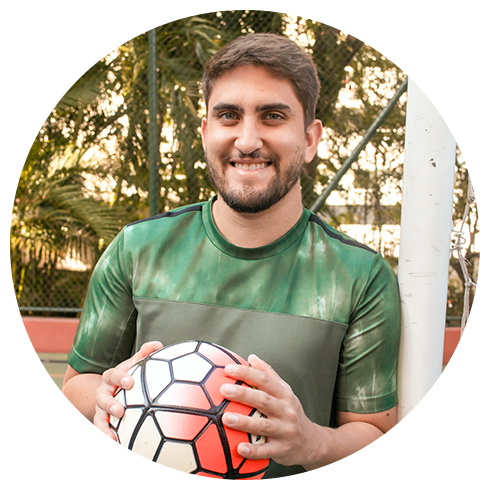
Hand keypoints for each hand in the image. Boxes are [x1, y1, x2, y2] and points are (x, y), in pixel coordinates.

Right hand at [93, 341, 162, 460]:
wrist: (112, 389)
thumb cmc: (130, 375)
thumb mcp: (135, 363)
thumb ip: (145, 354)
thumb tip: (158, 344)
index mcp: (111, 377)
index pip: (113, 375)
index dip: (120, 377)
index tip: (130, 382)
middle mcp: (103, 394)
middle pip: (102, 399)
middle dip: (109, 405)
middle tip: (120, 411)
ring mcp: (100, 411)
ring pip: (98, 421)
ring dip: (104, 430)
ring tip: (112, 440)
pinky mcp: (102, 425)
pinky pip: (102, 436)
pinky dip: (104, 446)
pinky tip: (109, 456)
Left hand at [220, 354, 323, 466]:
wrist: (311, 441)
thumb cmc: (290, 412)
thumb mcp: (284, 391)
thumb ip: (268, 374)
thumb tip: (251, 357)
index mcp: (284, 394)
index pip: (265, 380)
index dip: (247, 373)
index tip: (229, 368)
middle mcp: (286, 411)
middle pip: (263, 400)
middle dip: (243, 394)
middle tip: (224, 389)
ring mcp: (284, 431)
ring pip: (264, 425)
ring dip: (245, 422)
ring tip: (226, 418)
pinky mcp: (282, 450)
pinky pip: (266, 451)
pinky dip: (253, 451)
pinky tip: (239, 448)